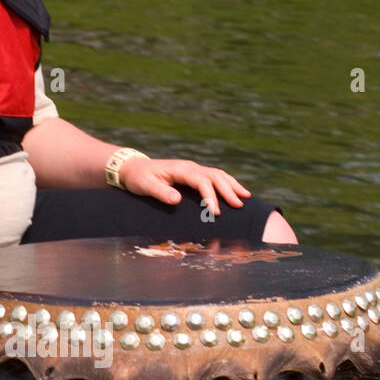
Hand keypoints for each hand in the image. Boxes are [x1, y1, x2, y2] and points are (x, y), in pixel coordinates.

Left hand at [120, 158, 250, 215]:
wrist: (134, 168)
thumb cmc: (139, 178)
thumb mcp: (145, 186)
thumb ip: (160, 193)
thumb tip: (177, 200)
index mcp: (181, 169)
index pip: (201, 181)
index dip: (210, 196)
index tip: (215, 212)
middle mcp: (190, 167)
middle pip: (215, 176)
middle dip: (228, 190)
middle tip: (238, 205)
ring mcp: (193, 169)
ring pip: (218, 174)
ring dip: (232, 185)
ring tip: (246, 197)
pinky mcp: (193, 174)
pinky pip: (214, 177)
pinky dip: (227, 183)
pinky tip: (236, 191)